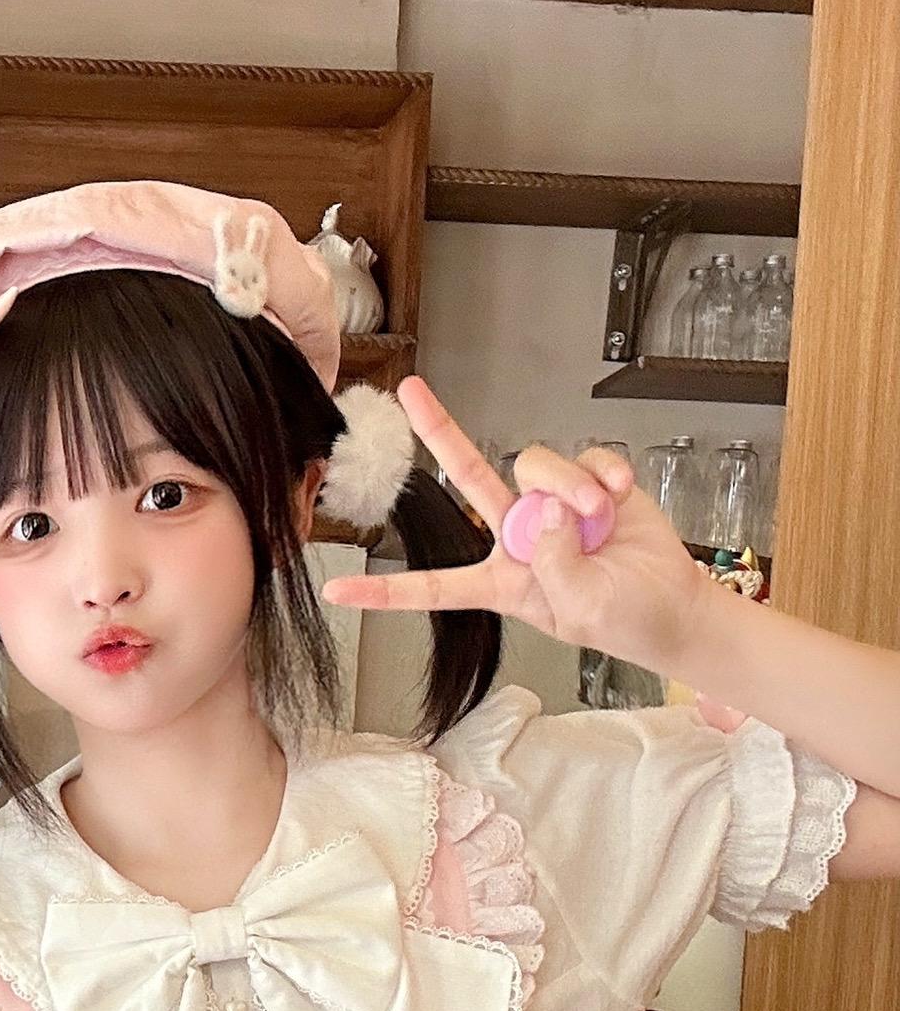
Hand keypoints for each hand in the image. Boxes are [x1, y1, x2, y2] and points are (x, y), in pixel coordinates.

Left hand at [321, 379, 711, 675]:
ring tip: (596, 512)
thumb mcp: (577, 608)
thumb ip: (552, 562)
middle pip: (467, 476)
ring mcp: (550, 505)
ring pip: (533, 466)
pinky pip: (584, 458)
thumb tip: (544, 510)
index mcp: (499, 580)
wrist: (672, 603)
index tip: (338, 589)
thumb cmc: (622, 617)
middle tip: (409, 392)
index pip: (432, 585)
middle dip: (438, 431)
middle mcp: (516, 535)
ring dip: (567, 485)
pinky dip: (602, 474)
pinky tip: (617, 497)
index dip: (385, 592)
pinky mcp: (588, 483)